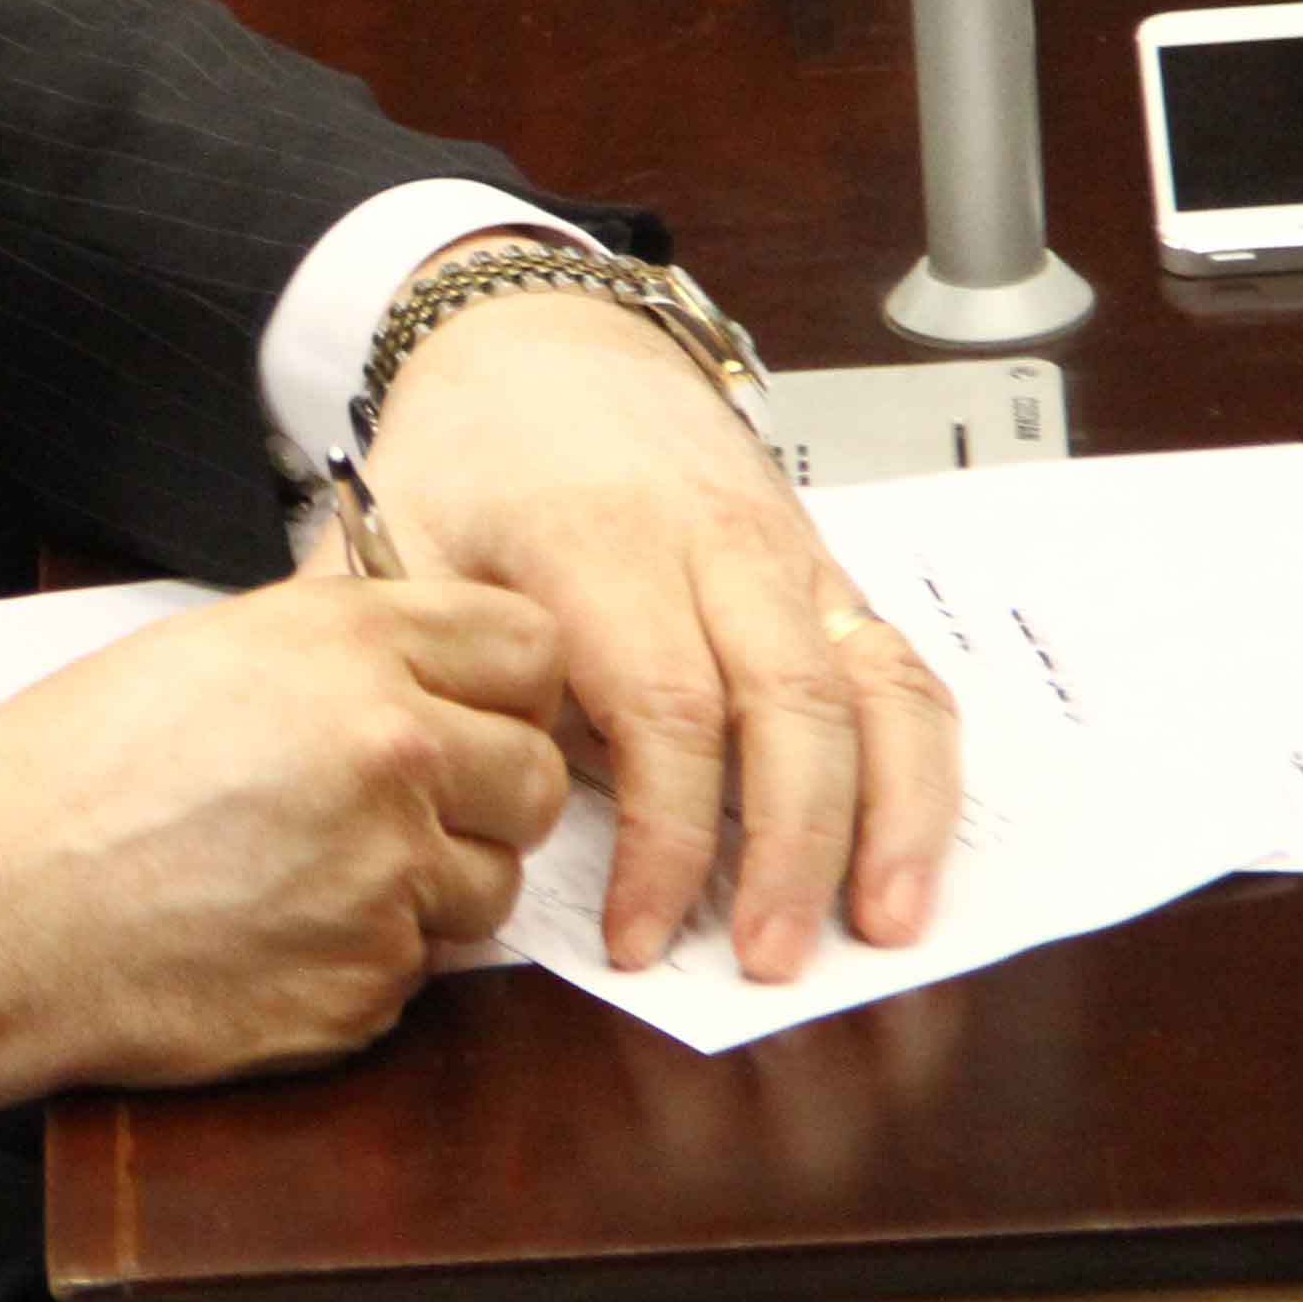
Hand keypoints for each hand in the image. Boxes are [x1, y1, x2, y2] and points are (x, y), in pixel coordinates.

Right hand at [0, 575, 568, 1114]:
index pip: (530, 649)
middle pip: (535, 780)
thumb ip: (343, 654)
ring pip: (490, 889)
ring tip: (310, 879)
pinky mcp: (369, 984)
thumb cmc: (70, 772)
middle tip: (401, 813)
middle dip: (486, 801)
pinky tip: (273, 936)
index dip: (509, 690)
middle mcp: (393, 749)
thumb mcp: (212, 650)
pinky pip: (418, 971)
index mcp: (350, 644)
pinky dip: (364, 962)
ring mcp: (390, 875)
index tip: (479, 715)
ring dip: (430, 891)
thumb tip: (428, 678)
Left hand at [358, 288, 958, 979]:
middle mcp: (715, 541)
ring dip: (887, 816)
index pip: (663, 706)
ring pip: (874, 686)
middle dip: (789, 849)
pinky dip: (921, 766)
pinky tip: (912, 856)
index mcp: (598, 539)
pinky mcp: (827, 571)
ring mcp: (787, 553)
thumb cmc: (468, 450)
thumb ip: (393, 658)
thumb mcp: (400, 533)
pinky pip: (901, 667)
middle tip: (769, 965)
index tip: (640, 937)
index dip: (663, 837)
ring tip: (879, 929)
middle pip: (788, 706)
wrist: (545, 335)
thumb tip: (382, 793)